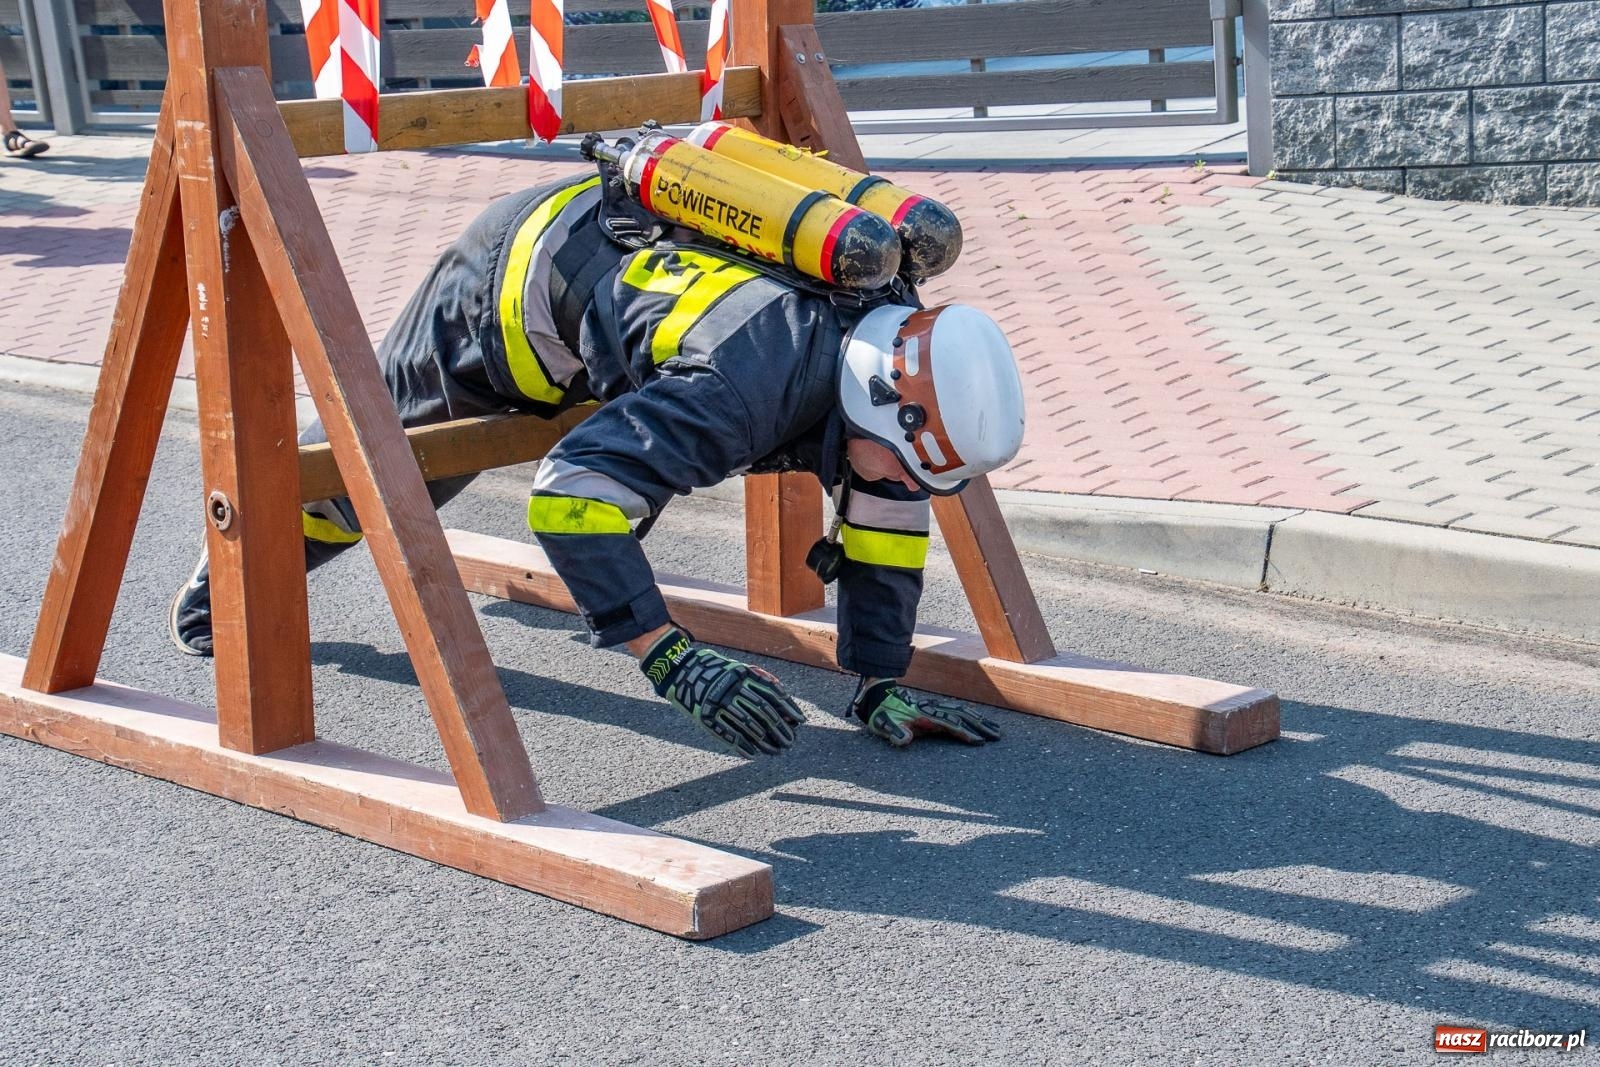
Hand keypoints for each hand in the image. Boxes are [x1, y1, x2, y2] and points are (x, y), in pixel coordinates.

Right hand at [640, 627, 805, 757]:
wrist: (680, 670)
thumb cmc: (718, 672)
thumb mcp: (740, 670)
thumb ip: (763, 682)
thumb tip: (786, 704)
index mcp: (743, 674)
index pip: (773, 692)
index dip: (789, 708)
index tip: (800, 722)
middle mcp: (732, 687)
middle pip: (763, 711)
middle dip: (780, 729)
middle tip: (790, 742)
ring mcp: (718, 702)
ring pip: (748, 725)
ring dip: (765, 741)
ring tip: (776, 751)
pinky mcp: (706, 716)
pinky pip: (728, 734)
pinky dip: (743, 745)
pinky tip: (754, 754)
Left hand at [849, 678, 1001, 747]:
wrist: (877, 695)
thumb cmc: (881, 713)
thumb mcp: (884, 725)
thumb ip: (895, 733)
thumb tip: (906, 739)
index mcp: (925, 715)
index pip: (950, 724)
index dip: (964, 733)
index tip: (978, 741)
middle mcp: (933, 709)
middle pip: (962, 716)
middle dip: (980, 726)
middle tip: (997, 736)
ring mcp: (935, 708)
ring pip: (963, 712)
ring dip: (979, 720)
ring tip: (995, 730)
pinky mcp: (934, 709)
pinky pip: (957, 712)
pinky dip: (970, 716)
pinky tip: (978, 720)